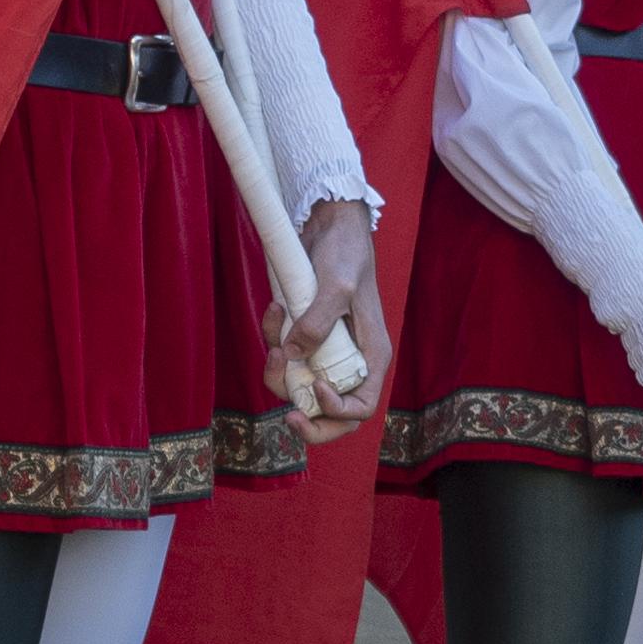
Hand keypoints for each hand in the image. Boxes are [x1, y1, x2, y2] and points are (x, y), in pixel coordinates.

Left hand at [272, 197, 387, 438]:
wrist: (329, 226)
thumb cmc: (345, 254)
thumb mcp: (337, 287)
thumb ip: (317, 324)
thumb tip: (294, 356)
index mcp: (371, 355)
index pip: (361, 407)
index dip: (338, 412)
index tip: (316, 390)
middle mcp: (349, 359)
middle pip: (330, 412)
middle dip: (307, 417)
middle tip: (287, 417)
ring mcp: (324, 349)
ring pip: (296, 384)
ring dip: (278, 368)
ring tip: (276, 335)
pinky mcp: (302, 335)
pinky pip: (282, 354)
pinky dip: (272, 336)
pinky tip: (275, 309)